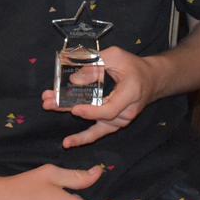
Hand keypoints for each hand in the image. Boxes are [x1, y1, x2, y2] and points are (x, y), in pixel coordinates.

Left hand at [41, 46, 157, 147]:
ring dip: (69, 112)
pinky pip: (97, 133)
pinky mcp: (113, 124)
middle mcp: (125, 113)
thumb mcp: (116, 56)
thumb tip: (74, 79)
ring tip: (49, 106)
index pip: (109, 109)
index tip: (75, 108)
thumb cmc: (134, 66)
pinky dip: (82, 138)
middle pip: (95, 116)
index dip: (91, 111)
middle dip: (69, 108)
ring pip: (92, 122)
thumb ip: (96, 65)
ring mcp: (119, 121)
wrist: (151, 80)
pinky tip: (68, 143)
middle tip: (49, 103)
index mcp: (130, 94)